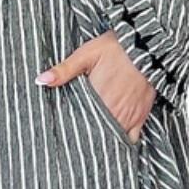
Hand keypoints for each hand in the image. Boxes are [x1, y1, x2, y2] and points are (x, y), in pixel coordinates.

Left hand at [36, 33, 155, 142]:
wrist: (147, 46)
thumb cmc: (115, 49)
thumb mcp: (86, 54)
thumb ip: (64, 70)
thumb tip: (41, 80)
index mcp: (98, 99)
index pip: (82, 124)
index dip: (73, 131)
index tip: (66, 134)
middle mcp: (114, 112)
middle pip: (97, 134)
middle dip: (87, 138)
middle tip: (76, 141)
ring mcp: (129, 116)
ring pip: (113, 138)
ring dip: (102, 139)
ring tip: (92, 141)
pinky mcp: (141, 115)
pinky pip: (131, 138)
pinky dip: (122, 140)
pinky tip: (113, 139)